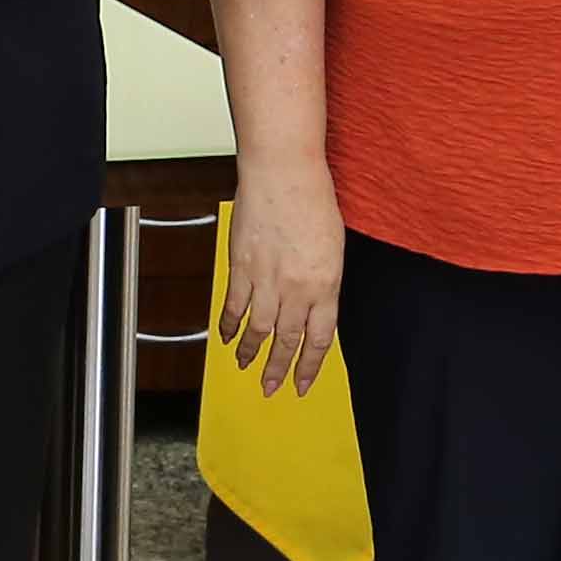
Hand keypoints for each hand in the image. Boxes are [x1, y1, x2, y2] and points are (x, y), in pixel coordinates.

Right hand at [216, 170, 345, 398]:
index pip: (319, 339)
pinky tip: (226, 336)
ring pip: (258, 329)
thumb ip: (324, 280)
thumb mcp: (334, 246)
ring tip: (245, 366)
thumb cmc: (313, 198)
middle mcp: (296, 288)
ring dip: (250, 352)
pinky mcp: (241, 267)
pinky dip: (228, 324)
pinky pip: (233, 305)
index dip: (309, 367)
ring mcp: (266, 279)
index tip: (302, 384)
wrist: (283, 172)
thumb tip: (313, 305)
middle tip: (271, 388)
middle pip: (286, 341)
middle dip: (278, 369)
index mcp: (326, 284)